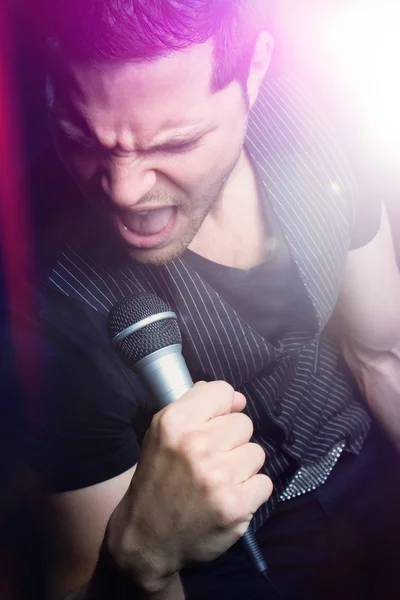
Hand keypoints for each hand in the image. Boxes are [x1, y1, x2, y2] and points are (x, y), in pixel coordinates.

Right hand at [107, 381, 272, 592]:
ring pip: (256, 453)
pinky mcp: (235, 505)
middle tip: (210, 460)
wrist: (146, 537)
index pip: (223, 392)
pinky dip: (250, 492)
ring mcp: (218, 476)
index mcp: (175, 422)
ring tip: (218, 480)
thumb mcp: (161, 433)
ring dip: (242, 467)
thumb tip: (236, 398)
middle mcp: (196, 445)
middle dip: (231, 441)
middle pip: (244, 423)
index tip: (216, 421)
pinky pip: (264, 483)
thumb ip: (196, 406)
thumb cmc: (157, 479)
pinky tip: (228, 498)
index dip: (223, 406)